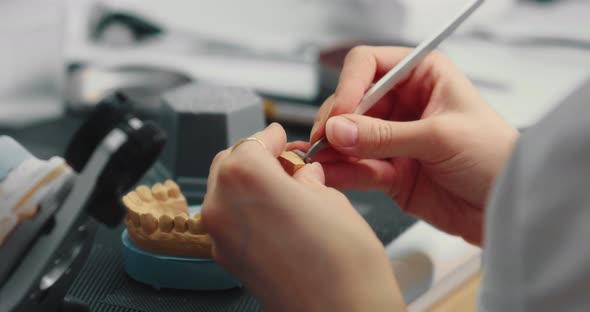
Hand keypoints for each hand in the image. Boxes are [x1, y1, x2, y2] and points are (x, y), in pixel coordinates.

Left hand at [202, 123, 403, 310]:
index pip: (252, 142)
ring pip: (225, 192)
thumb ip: (307, 180)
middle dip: (255, 157)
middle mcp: (222, 206)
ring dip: (248, 183)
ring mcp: (220, 237)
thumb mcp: (332, 200)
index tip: (280, 138)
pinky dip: (246, 210)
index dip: (271, 137)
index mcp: (246, 179)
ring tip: (284, 188)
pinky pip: (229, 220)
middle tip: (285, 162)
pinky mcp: (227, 261)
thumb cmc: (345, 265)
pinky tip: (276, 214)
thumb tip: (301, 174)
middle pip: (229, 164)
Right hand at [301, 46, 518, 244]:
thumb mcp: (440, 137)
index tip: (341, 113)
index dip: (350, 85)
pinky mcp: (389, 171)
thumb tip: (339, 130)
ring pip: (349, 138)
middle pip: (351, 103)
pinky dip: (342, 172)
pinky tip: (331, 176)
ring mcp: (393, 139)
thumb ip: (385, 135)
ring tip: (320, 161)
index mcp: (421, 77)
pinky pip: (357, 168)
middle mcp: (403, 104)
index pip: (369, 66)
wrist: (508, 206)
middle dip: (336, 122)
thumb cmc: (495, 156)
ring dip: (333, 150)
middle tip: (326, 142)